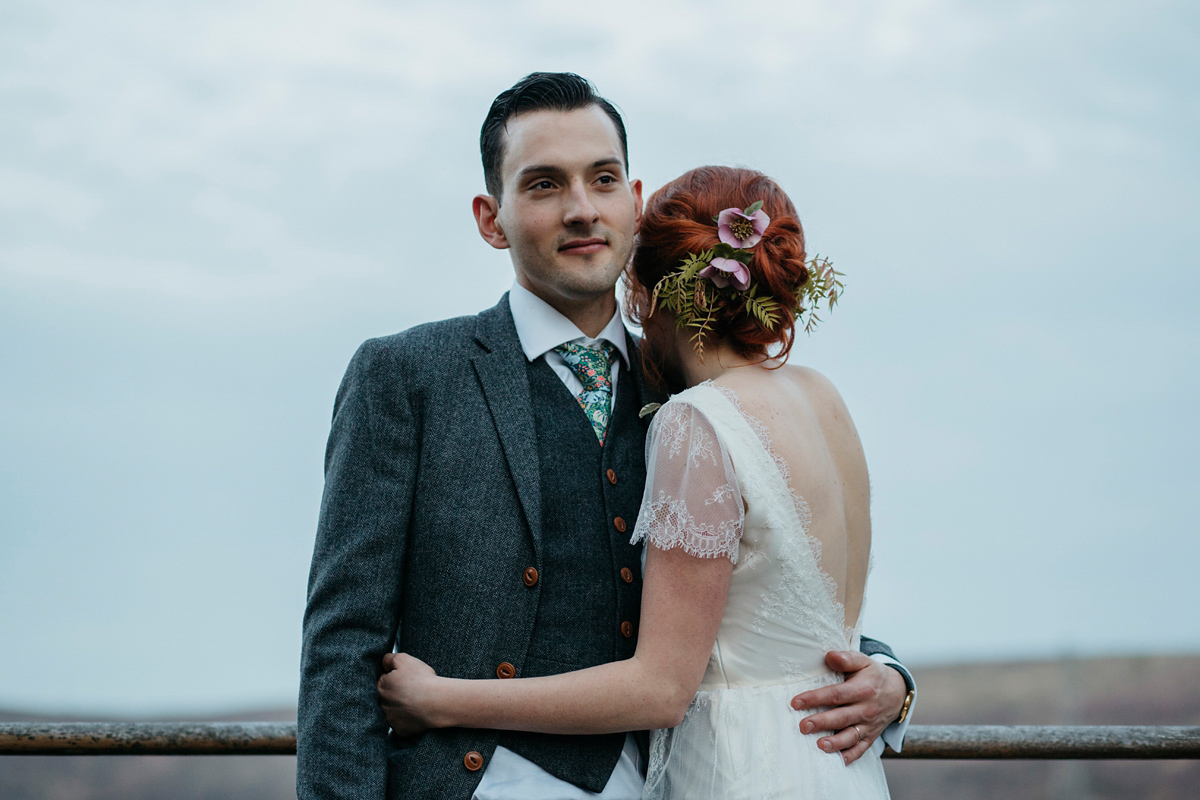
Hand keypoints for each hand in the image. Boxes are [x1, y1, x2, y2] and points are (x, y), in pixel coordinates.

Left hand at [377, 652, 440, 736]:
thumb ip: (389, 658)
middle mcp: (382, 704)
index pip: (385, 680)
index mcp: (382, 686)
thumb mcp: (404, 659)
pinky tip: (418, 713)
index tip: (408, 678)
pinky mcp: (400, 731)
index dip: (397, 677)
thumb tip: (384, 661)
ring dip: (402, 707)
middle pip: (388, 696)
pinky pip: (402, 724)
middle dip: (398, 693)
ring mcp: (391, 719)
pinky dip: (408, 720)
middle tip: (413, 689)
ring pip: (394, 711)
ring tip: (417, 701)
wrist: (436, 702)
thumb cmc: (421, 680)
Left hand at [789, 650, 906, 764]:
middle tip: (803, 726)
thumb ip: (846, 659)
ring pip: (851, 736)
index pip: (836, 694)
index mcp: (862, 689)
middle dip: (822, 722)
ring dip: (836, 743)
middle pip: (841, 717)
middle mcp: (866, 709)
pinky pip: (861, 749)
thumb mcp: (863, 661)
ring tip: (820, 746)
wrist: (897, 692)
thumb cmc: (873, 675)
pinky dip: (850, 756)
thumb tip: (829, 656)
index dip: (815, 698)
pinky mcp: (870, 736)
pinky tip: (837, 761)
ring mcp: (869, 725)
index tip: (796, 702)